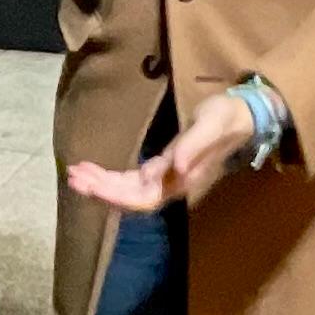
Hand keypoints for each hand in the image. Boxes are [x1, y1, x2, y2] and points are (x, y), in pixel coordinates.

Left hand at [67, 90, 253, 216]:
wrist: (242, 116)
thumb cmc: (227, 118)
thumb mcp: (211, 125)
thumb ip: (193, 145)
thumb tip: (175, 169)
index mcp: (182, 179)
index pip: (143, 198)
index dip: (115, 196)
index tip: (90, 186)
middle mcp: (171, 184)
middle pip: (129, 198)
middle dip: (100, 190)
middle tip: (72, 176)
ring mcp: (166, 177)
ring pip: (127, 191)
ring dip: (101, 184)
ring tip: (75, 172)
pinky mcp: (162, 168)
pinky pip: (131, 179)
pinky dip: (110, 176)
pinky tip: (93, 169)